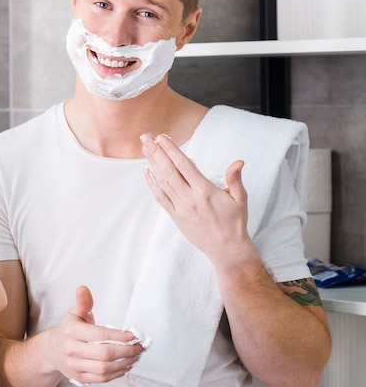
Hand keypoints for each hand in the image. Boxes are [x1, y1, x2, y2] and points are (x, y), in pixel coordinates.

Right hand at [46, 286, 144, 383]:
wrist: (53, 350)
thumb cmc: (69, 330)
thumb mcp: (74, 313)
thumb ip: (83, 302)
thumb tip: (83, 289)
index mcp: (71, 331)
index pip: (99, 335)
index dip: (119, 336)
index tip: (133, 335)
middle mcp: (71, 350)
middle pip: (105, 354)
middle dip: (127, 351)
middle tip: (139, 347)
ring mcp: (75, 366)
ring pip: (105, 368)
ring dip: (125, 363)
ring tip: (136, 356)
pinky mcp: (80, 377)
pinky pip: (102, 378)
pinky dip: (118, 373)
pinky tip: (126, 365)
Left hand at [140, 133, 254, 265]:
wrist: (226, 249)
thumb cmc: (235, 222)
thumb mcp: (240, 199)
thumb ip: (235, 179)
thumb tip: (238, 162)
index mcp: (205, 191)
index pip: (184, 165)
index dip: (171, 150)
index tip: (162, 137)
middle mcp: (190, 198)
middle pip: (168, 171)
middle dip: (156, 152)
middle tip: (146, 137)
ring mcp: (181, 208)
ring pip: (162, 182)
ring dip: (152, 164)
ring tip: (145, 148)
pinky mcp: (175, 217)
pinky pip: (160, 198)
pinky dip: (152, 184)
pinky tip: (147, 171)